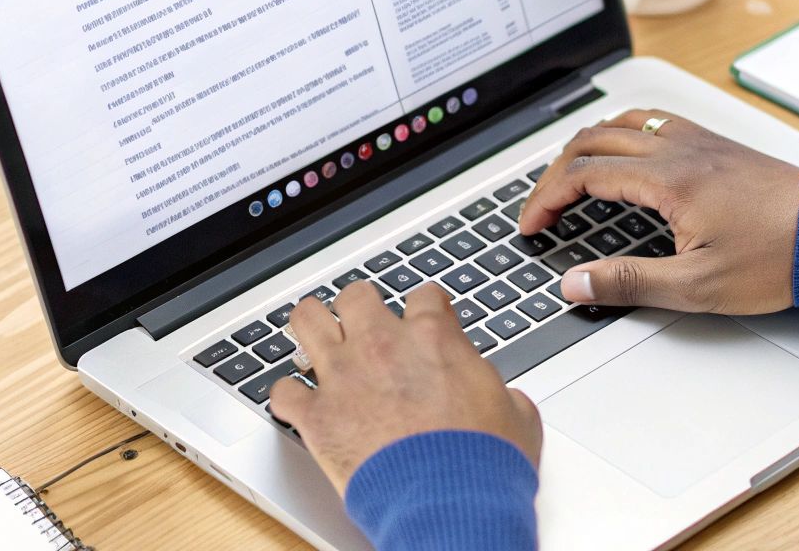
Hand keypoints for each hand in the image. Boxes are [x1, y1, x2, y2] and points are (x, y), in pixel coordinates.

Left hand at [268, 280, 541, 495]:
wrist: (451, 503)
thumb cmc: (484, 462)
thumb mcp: (517, 414)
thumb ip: (498, 390)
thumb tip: (502, 396)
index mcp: (433, 338)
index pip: (424, 295)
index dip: (425, 308)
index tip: (423, 319)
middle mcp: (383, 346)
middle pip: (355, 295)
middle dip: (358, 308)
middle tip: (362, 326)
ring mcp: (344, 377)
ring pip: (307, 320)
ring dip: (311, 328)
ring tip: (314, 339)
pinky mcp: (317, 417)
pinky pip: (282, 391)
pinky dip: (288, 397)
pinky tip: (297, 403)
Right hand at [518, 109, 798, 314]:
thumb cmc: (779, 257)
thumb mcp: (697, 286)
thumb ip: (629, 282)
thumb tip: (575, 283)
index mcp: (667, 179)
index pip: (583, 175)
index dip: (546, 200)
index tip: (533, 227)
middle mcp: (678, 149)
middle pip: (592, 140)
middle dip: (555, 173)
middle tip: (543, 207)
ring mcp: (698, 141)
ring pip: (622, 122)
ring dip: (586, 146)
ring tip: (571, 178)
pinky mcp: (717, 145)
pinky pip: (653, 122)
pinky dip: (622, 134)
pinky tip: (627, 156)